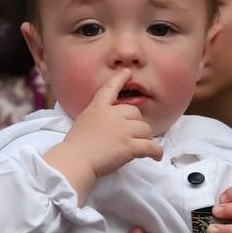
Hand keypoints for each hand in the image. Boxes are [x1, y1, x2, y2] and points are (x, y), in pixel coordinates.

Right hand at [43, 70, 161, 200]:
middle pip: (135, 112)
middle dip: (136, 123)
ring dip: (145, 138)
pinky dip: (156, 152)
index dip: (120, 79)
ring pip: (145, 129)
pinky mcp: (130, 146)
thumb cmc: (75, 145)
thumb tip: (109, 125)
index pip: (110, 89)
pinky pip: (150, 146)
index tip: (127, 73)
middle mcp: (113, 115)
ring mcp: (123, 130)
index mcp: (98, 107)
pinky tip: (156, 156)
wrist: (75, 160)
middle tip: (132, 135)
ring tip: (141, 147)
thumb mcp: (83, 122)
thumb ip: (97, 117)